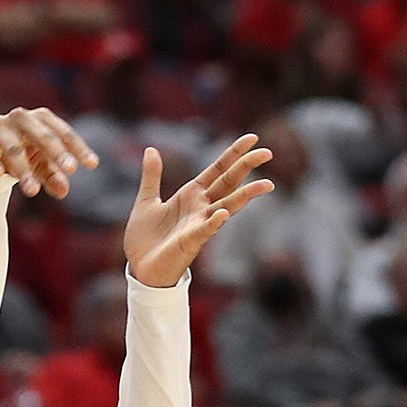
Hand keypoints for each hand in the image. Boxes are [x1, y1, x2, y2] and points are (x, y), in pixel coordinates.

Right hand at [0, 107, 96, 200]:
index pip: (63, 132)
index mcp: (41, 119)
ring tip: (32, 192)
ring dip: (23, 169)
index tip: (91, 165)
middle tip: (69, 170)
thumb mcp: (39, 166)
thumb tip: (64, 191)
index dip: (78, 148)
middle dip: (56, 152)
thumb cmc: (21, 154)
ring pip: (14, 146)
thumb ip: (53, 176)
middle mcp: (21, 117)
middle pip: (42, 134)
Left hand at [124, 134, 272, 287]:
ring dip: (245, 195)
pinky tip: (224, 213)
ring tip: (266, 184)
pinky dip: (214, 222)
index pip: (218, 169)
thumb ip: (152, 176)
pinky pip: (205, 230)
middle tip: (268, 152)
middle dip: (247, 167)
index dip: (234, 153)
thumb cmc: (144, 238)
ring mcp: (199, 224)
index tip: (252, 138)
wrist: (139, 268)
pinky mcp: (190, 242)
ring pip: (227, 205)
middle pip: (228, 182)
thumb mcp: (146, 200)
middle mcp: (201, 207)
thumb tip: (151, 149)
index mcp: (192, 194)